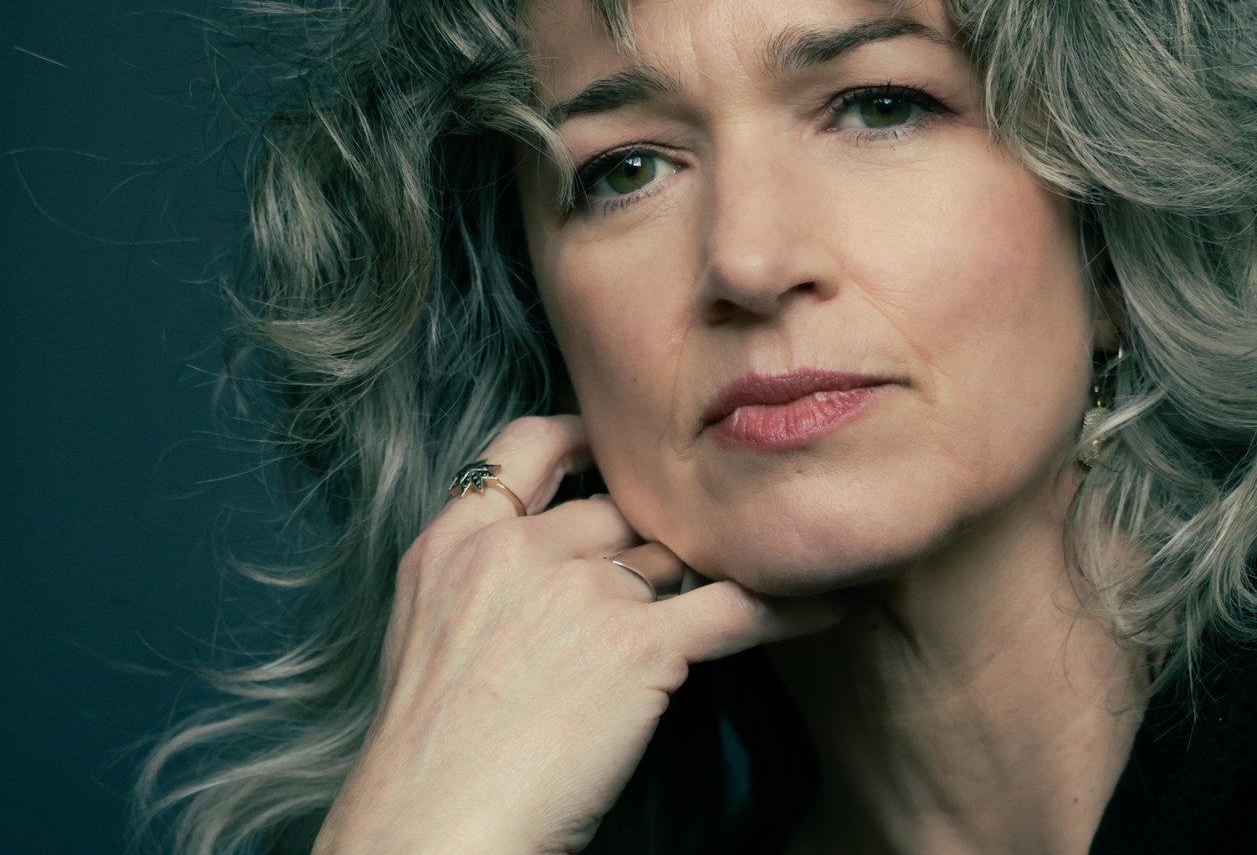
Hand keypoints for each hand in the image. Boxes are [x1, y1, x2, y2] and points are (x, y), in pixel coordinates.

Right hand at [314, 415, 844, 853]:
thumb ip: (484, 578)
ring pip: (677, 556)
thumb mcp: (427, 632)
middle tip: (702, 557)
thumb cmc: (434, 759)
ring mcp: (579, 592)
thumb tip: (559, 565)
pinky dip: (789, 608)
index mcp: (455, 544)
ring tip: (783, 566)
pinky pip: (736, 608)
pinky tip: (829, 606)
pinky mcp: (637, 646)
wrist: (436, 825)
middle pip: (619, 510)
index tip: (618, 453)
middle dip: (657, 540)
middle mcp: (517, 551)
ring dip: (722, 570)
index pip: (528, 445)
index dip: (584, 440)